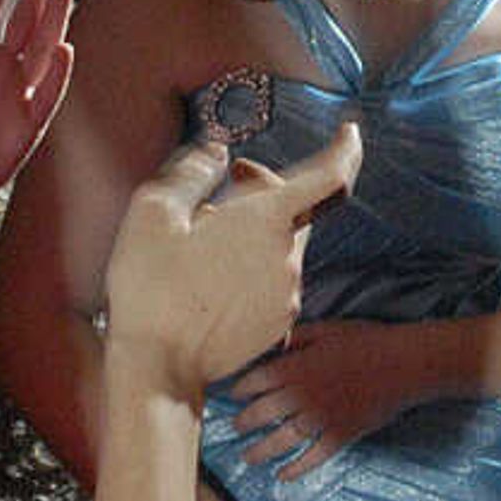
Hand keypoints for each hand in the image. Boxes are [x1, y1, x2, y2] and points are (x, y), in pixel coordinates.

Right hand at [102, 124, 363, 398]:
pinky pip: (274, 281)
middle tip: (228, 185)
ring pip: (283, 247)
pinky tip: (212, 281)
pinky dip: (253, 270)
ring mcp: (287, 294)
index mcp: (265, 220)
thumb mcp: (153, 213)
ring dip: (256, 237)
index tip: (349, 133)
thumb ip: (192, 172)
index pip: (328, 177)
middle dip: (269, 192)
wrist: (159, 368)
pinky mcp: (278, 323)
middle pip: (298, 210)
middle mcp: (288, 257)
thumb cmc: (151, 288)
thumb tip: (217, 153)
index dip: (344, 151)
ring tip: (205, 247)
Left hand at [230, 319, 430, 479]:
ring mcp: (321, 418)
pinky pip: (313, 457)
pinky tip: (283, 476)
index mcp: (296, 366)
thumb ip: (295, 338)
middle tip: (235, 428)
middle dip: (244, 422)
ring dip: (261, 451)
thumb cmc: (365, 341)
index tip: (231, 396)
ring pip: (282, 439)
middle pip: (262, 413)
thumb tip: (271, 344)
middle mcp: (303, 395)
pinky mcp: (341, 435)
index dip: (239, 390)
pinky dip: (296, 469)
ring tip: (248, 458)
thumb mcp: (325, 330)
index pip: (255, 381)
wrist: (404, 363)